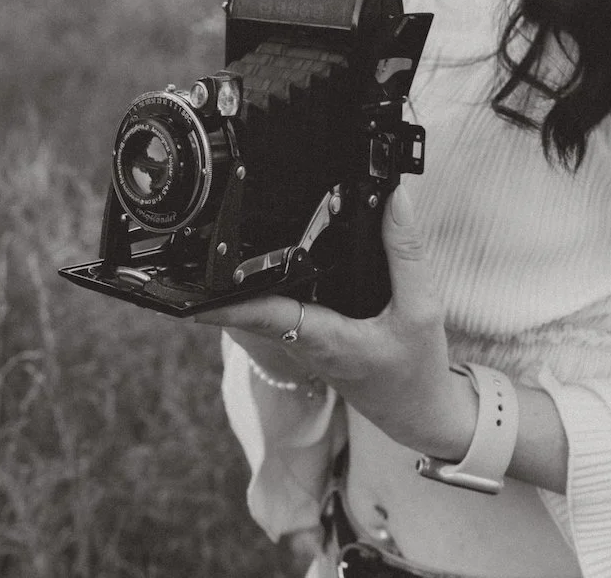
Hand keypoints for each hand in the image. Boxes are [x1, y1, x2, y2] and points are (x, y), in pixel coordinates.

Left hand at [196, 185, 476, 460]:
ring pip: (266, 303)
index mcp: (323, 338)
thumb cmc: (417, 368)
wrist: (418, 412)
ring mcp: (305, 340)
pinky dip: (275, 282)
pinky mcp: (313, 336)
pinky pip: (285, 305)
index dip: (223, 303)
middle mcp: (304, 340)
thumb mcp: (422, 307)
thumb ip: (407, 252)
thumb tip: (395, 199)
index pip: (261, 315)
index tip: (188, 291)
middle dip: (227, 274)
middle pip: (253, 303)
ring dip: (248, 278)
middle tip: (203, 236)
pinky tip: (275, 256)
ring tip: (227, 236)